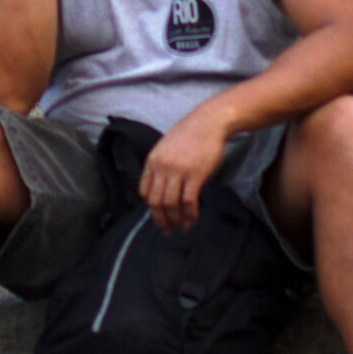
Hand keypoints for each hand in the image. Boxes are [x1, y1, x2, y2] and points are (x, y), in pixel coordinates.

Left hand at [140, 108, 230, 233]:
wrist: (208, 122)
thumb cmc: (190, 134)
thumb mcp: (167, 148)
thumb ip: (161, 166)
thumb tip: (162, 187)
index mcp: (152, 161)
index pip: (144, 191)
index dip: (151, 207)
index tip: (159, 215)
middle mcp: (162, 167)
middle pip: (155, 202)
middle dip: (160, 221)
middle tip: (167, 232)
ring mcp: (178, 171)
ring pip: (171, 205)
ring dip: (175, 221)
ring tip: (182, 228)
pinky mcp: (195, 175)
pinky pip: (188, 202)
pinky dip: (189, 215)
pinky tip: (192, 220)